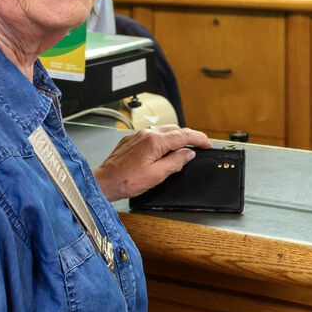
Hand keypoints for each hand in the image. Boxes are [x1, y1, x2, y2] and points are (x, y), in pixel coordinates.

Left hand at [93, 124, 211, 200]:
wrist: (104, 181)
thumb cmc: (126, 181)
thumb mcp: (156, 175)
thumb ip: (175, 162)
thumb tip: (188, 154)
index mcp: (155, 141)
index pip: (184, 135)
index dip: (199, 139)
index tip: (208, 143)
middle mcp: (146, 134)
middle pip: (175, 130)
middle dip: (189, 136)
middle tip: (199, 145)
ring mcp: (138, 135)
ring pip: (163, 131)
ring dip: (176, 137)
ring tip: (184, 147)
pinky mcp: (131, 139)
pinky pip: (152, 135)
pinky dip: (163, 139)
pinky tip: (164, 149)